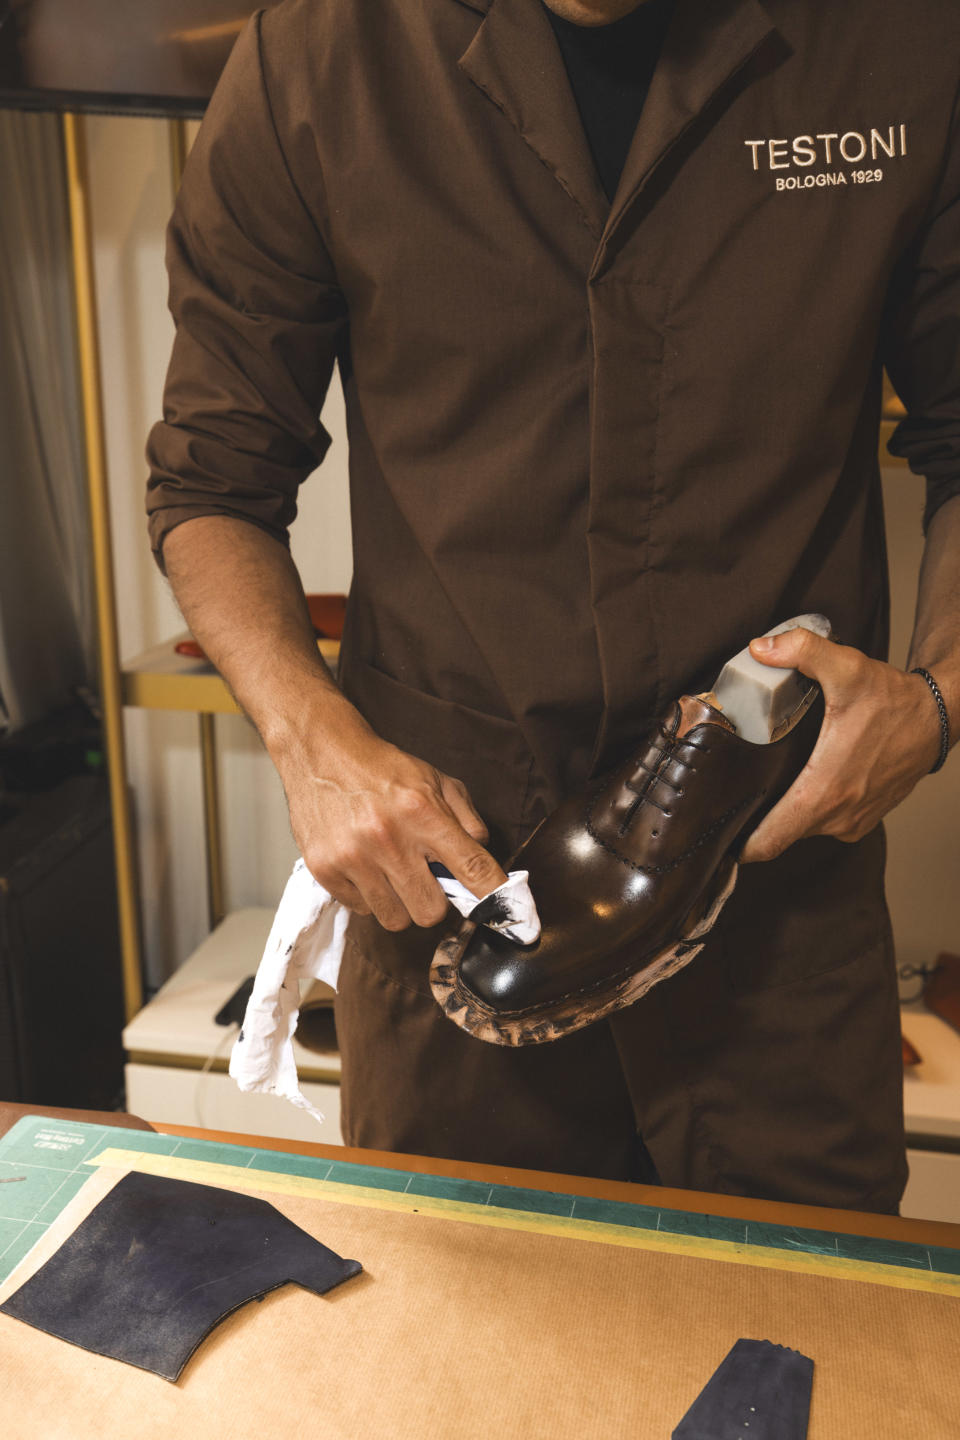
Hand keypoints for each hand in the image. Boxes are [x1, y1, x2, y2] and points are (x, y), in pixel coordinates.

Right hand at [273, 698, 507, 929]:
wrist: (321, 752)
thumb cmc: (382, 769)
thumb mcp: (434, 779)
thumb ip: (466, 817)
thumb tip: (484, 857)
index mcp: (422, 812)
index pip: (471, 867)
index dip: (493, 896)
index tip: (506, 913)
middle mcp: (388, 838)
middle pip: (431, 911)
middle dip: (434, 901)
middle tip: (424, 879)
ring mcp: (353, 858)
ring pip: (395, 919)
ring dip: (400, 902)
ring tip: (391, 872)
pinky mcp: (325, 870)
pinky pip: (362, 910)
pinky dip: (368, 895)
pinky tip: (364, 866)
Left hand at [739, 627, 942, 862]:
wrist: (936, 719)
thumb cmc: (893, 701)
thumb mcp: (846, 667)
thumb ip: (802, 651)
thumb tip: (760, 648)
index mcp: (824, 792)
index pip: (770, 841)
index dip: (740, 845)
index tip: (717, 838)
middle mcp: (838, 816)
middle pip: (779, 834)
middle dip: (754, 820)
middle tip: (731, 796)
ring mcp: (853, 821)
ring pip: (801, 829)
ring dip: (783, 813)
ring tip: (761, 787)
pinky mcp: (862, 819)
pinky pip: (822, 824)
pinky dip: (807, 811)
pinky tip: (797, 785)